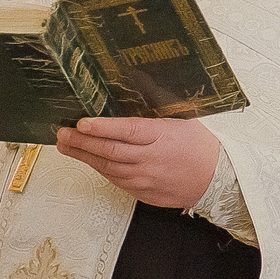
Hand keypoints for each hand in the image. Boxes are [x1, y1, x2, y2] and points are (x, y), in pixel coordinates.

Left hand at [56, 115, 221, 208]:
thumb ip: (156, 107)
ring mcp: (146, 179)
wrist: (216, 180)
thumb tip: (134, 85)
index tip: (82, 123)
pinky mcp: (143, 193)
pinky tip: (90, 161)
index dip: (101, 128)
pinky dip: (101, 170)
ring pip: (108, 168)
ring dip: (85, 157)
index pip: (126, 131)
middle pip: (110, 151)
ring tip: (67, 146)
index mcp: (162, 137)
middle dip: (82, 142)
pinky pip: (117, 181)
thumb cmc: (200, 147)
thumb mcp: (182, 119)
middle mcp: (151, 159)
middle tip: (63, 134)